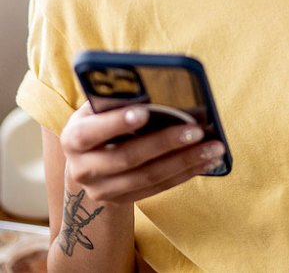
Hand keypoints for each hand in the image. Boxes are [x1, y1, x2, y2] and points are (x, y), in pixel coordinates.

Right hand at [60, 102, 225, 204]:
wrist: (88, 163)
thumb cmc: (101, 123)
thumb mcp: (99, 110)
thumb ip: (118, 100)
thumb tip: (155, 88)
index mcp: (74, 138)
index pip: (92, 132)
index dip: (116, 123)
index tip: (144, 112)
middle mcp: (83, 169)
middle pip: (128, 157)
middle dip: (166, 142)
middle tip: (197, 130)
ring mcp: (103, 190)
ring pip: (150, 176)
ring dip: (186, 161)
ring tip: (214, 147)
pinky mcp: (124, 201)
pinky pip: (160, 187)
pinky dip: (187, 173)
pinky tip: (208, 160)